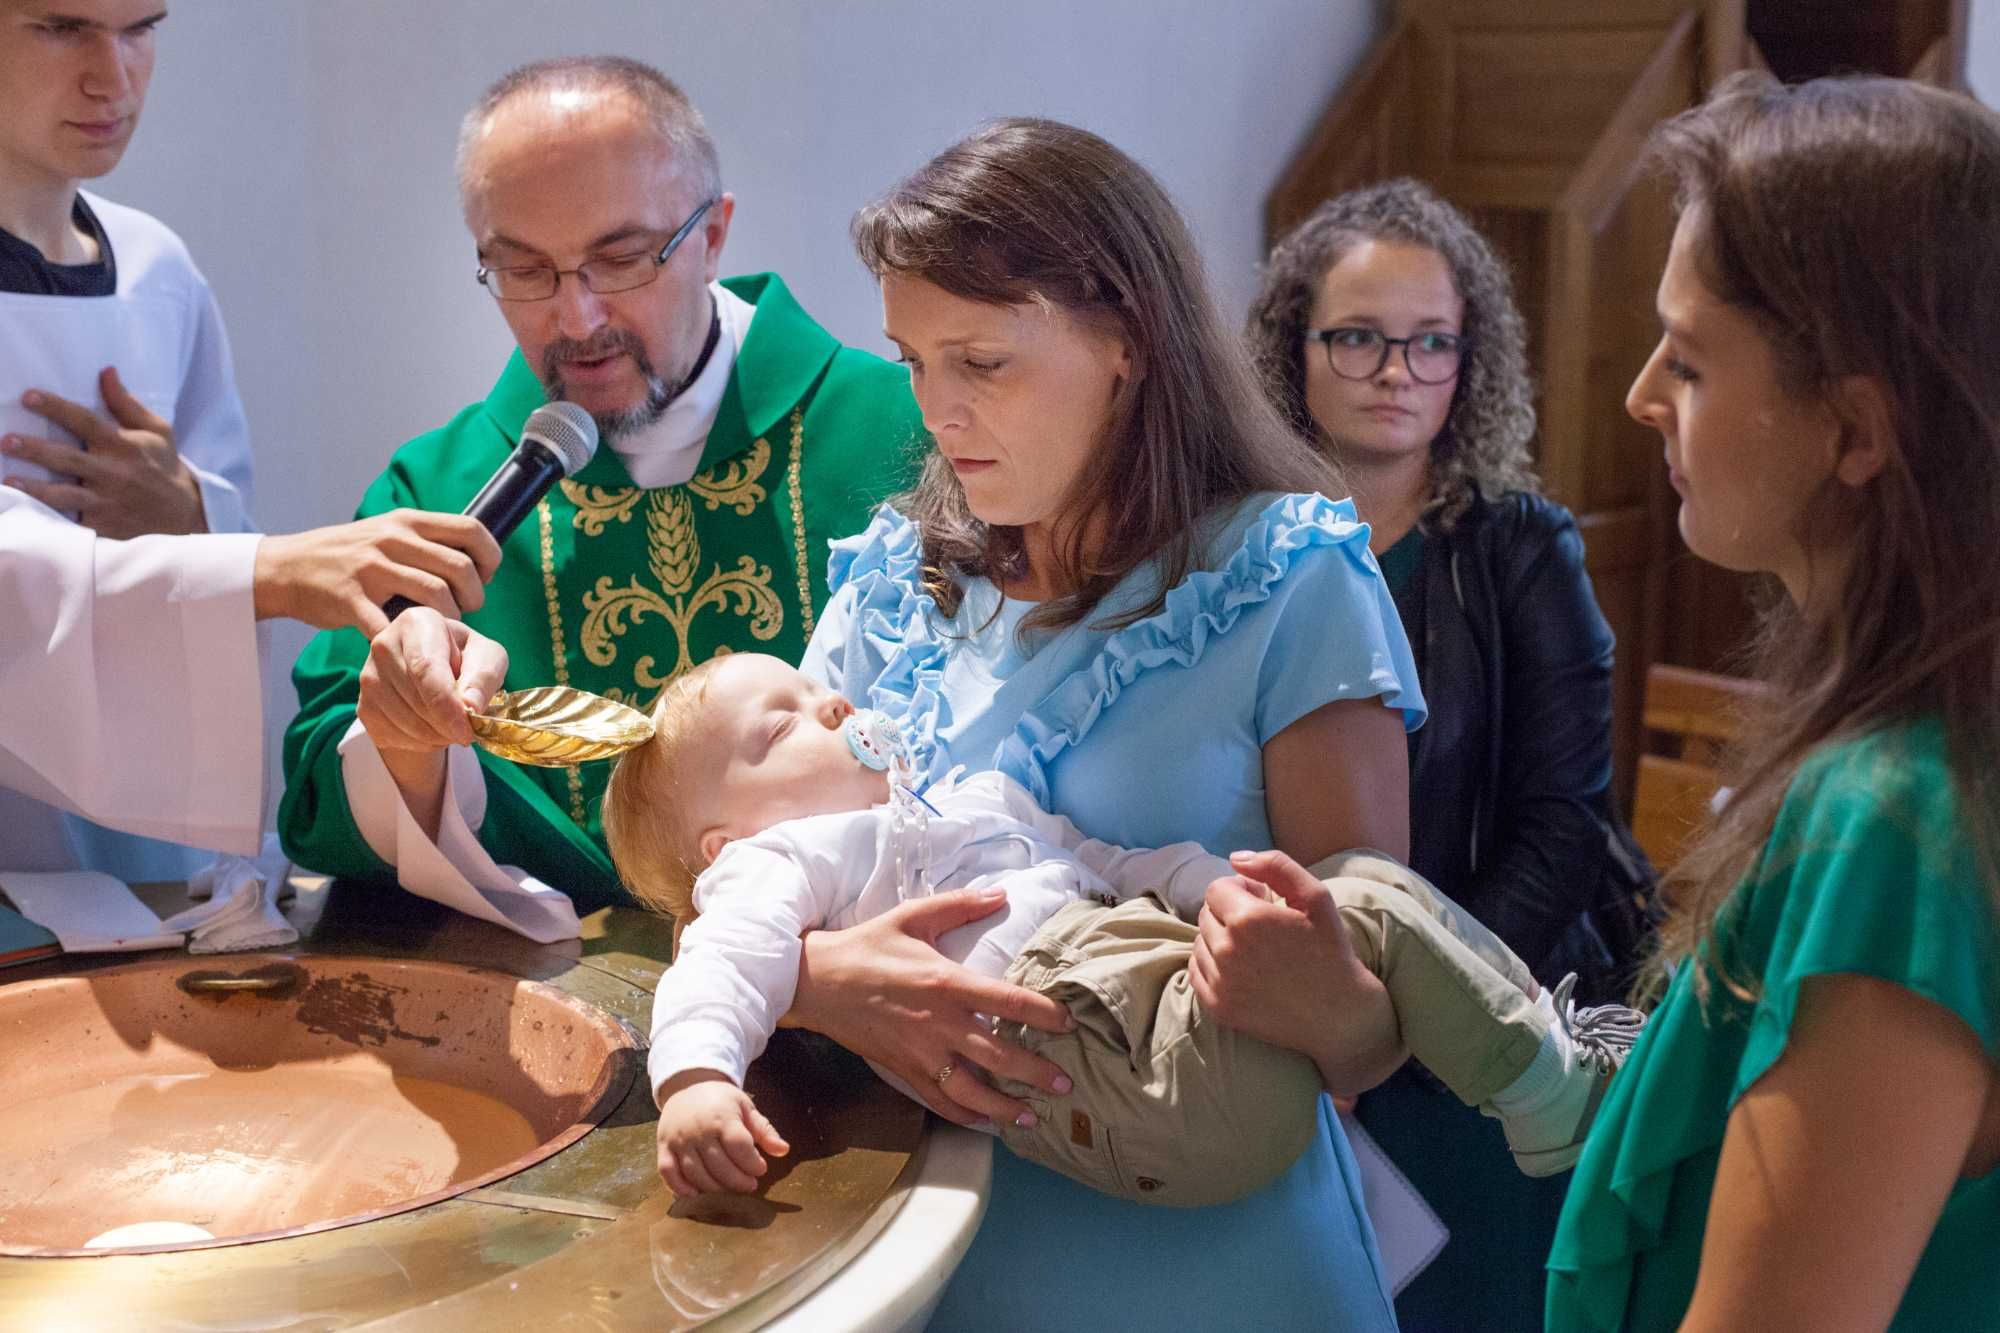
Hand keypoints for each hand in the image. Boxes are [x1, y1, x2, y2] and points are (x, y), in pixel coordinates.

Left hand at [1, 369, 205, 537]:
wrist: (186, 513)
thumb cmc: (164, 466)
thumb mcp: (157, 431)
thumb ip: (126, 403)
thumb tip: (106, 372)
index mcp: (124, 446)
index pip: (85, 422)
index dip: (56, 408)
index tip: (29, 396)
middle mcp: (114, 473)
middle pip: (68, 459)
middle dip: (36, 450)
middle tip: (8, 441)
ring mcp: (107, 502)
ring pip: (65, 494)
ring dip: (35, 487)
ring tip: (8, 480)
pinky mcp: (104, 525)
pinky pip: (71, 520)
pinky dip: (49, 516)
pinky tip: (28, 510)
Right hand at [252, 508, 502, 635]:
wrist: (287, 567)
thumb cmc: (349, 556)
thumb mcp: (388, 531)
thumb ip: (427, 541)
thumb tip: (476, 561)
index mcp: (408, 522)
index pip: (472, 529)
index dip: (490, 557)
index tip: (485, 577)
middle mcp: (392, 540)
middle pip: (461, 568)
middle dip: (475, 596)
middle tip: (465, 609)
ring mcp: (371, 569)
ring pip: (436, 594)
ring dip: (449, 618)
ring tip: (441, 626)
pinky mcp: (351, 600)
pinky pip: (392, 624)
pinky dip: (407, 638)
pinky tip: (408, 641)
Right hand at [357, 606, 507, 753]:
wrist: (440, 672)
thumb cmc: (467, 659)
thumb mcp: (488, 659)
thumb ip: (484, 678)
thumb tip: (470, 706)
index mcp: (417, 623)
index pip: (425, 669)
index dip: (446, 706)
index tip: (467, 731)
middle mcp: (384, 644)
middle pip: (415, 699)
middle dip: (447, 725)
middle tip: (468, 730)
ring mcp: (368, 676)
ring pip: (403, 722)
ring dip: (436, 736)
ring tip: (452, 725)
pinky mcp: (363, 705)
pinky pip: (391, 736)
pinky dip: (418, 743)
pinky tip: (432, 729)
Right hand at [656, 1070, 789, 1195]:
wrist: (687, 1085)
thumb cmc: (721, 1100)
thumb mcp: (746, 1107)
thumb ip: (764, 1130)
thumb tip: (784, 1150)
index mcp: (722, 1117)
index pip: (739, 1147)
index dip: (752, 1164)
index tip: (760, 1169)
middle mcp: (699, 1130)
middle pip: (719, 1166)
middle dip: (738, 1181)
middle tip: (749, 1185)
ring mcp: (679, 1140)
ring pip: (696, 1174)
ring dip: (714, 1189)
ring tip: (729, 1191)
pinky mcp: (664, 1147)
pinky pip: (668, 1173)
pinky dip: (680, 1188)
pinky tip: (695, 1195)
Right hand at [790, 887, 1075, 1127]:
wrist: (816, 981)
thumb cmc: (868, 945)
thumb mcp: (913, 916)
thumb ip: (960, 905)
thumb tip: (1002, 894)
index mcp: (946, 982)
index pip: (1007, 1001)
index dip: (1043, 1014)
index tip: (1069, 1023)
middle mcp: (938, 1023)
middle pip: (998, 1055)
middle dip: (1036, 1073)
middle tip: (1066, 1086)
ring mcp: (920, 1052)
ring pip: (971, 1091)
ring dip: (1005, 1107)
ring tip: (1033, 1116)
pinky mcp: (902, 1070)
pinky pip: (939, 1101)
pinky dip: (965, 1116)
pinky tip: (986, 1122)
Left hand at [1190, 848, 1404, 1096]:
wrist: (1340, 1015)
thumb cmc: (1331, 952)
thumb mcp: (1316, 897)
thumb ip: (1276, 866)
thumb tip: (1236, 859)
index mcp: (1248, 919)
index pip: (1217, 889)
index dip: (1240, 890)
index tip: (1263, 902)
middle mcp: (1226, 950)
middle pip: (1206, 914)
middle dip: (1229, 913)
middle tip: (1262, 927)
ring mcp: (1220, 982)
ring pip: (1200, 942)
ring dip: (1220, 939)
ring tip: (1254, 949)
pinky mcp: (1218, 1007)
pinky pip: (1196, 972)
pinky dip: (1211, 966)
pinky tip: (1242, 969)